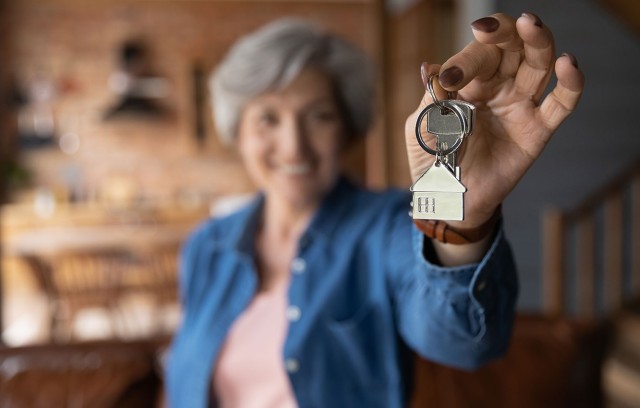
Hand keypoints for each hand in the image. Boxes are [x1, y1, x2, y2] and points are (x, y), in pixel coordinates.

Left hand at [405, 12, 584, 230]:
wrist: (448, 199)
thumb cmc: (432, 160)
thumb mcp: (420, 129)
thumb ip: (429, 100)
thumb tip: (431, 69)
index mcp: (468, 82)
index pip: (474, 56)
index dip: (463, 61)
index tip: (449, 78)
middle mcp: (498, 87)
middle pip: (510, 48)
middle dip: (503, 32)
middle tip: (488, 30)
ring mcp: (520, 106)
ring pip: (538, 64)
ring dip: (537, 42)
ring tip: (529, 24)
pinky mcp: (538, 130)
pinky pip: (561, 103)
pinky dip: (570, 83)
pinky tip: (568, 64)